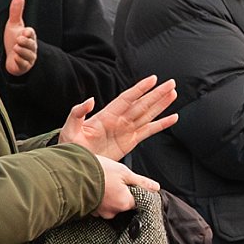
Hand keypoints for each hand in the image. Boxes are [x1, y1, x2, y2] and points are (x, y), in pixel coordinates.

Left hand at [2, 0, 36, 75]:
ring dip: (20, 51)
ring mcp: (29, 57)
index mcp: (29, 36)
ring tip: (15, 48)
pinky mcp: (24, 66)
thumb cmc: (13, 41)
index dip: (28, 33)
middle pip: (31, 44)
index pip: (31, 33)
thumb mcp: (14, 25)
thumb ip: (16, 11)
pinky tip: (14, 57)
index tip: (23, 32)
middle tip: (18, 41)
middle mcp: (31, 47)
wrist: (11, 57)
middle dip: (24, 42)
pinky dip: (18, 61)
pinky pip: (23, 64)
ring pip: (27, 54)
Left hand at [58, 74, 178, 159]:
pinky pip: (149, 131)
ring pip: (148, 114)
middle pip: (142, 103)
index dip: (140, 89)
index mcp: (106, 115)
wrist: (78, 164)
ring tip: (173, 94)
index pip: (127, 98)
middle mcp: (119, 120)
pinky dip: (161, 125)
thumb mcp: (70, 128)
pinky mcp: (131, 141)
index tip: (153, 79)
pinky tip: (172, 118)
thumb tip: (90, 100)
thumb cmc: (71, 146)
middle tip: (171, 83)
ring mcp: (126, 130)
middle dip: (157, 94)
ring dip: (161, 104)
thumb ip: (78, 112)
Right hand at [93, 155, 159, 219]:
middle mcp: (112, 212)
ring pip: (110, 205)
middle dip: (122, 193)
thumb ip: (140, 182)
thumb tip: (155, 188)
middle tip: (114, 180)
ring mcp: (98, 213)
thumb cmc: (96, 170)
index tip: (133, 185)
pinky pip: (97, 205)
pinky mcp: (87, 210)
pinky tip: (94, 187)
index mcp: (124, 203)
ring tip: (102, 182)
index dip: (137, 193)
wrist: (68, 172)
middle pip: (124, 204)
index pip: (138, 203)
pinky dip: (97, 197)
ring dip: (109, 195)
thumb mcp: (123, 172)